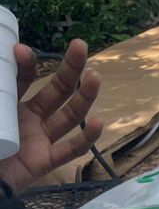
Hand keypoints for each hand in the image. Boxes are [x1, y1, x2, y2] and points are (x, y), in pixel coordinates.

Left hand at [2, 40, 102, 193]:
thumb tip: (1, 58)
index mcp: (9, 104)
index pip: (25, 78)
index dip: (26, 64)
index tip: (20, 50)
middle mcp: (30, 119)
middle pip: (57, 91)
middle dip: (70, 69)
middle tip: (80, 46)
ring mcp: (40, 139)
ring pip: (69, 116)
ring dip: (84, 97)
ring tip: (96, 78)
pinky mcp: (46, 161)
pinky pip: (70, 149)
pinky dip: (85, 137)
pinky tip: (98, 123)